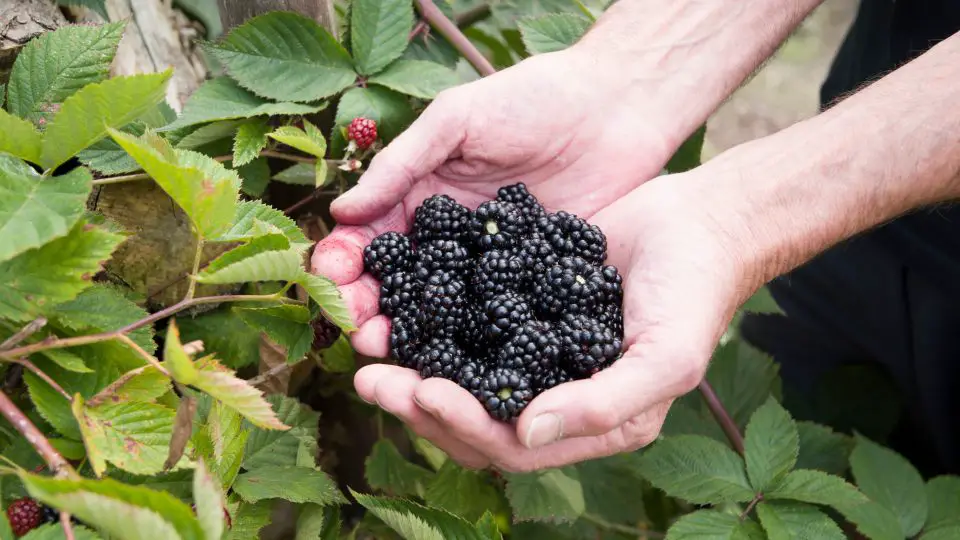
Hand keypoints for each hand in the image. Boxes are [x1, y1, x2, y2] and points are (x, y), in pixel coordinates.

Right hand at [313, 47, 683, 353]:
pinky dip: (475, 341)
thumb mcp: (456, 120)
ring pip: (444, 311)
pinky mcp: (535, 284)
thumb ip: (402, 165)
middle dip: (371, 310)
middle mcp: (451, 240)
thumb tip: (341, 212)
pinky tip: (457, 361)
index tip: (332, 282)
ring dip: (413, 335)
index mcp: (422, 197)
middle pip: (400, 285)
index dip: (345, 262)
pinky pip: (499, 317)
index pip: (370, 238)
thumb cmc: (531, 98)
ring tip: (392, 352)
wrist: (617, 106)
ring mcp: (493, 267)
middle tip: (360, 333)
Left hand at [324, 169, 752, 470]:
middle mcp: (559, 397)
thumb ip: (604, 405)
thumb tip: (528, 432)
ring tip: (370, 351)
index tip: (421, 390)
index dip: (463, 424)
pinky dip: (433, 327)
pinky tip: (399, 308)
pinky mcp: (524, 311)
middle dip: (420, 404)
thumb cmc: (695, 292)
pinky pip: (469, 329)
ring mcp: (537, 355)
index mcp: (593, 422)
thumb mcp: (666, 356)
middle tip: (369, 377)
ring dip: (414, 369)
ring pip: (462, 378)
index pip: (514, 445)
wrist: (701, 222)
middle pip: (476, 419)